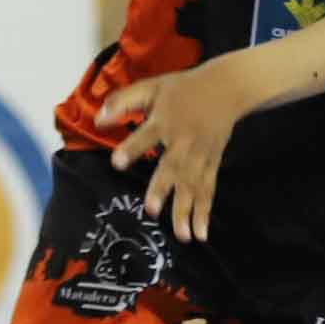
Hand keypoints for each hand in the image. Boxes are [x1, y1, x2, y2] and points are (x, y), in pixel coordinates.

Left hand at [99, 60, 253, 241]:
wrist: (227, 87)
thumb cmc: (182, 89)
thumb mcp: (152, 87)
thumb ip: (123, 102)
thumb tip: (97, 120)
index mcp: (165, 120)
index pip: (146, 134)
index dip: (133, 148)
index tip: (117, 162)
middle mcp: (183, 141)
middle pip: (173, 166)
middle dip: (163, 188)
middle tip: (151, 210)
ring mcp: (200, 155)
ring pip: (193, 185)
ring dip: (187, 210)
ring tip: (181, 236)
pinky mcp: (213, 164)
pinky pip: (209, 190)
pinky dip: (205, 212)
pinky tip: (200, 234)